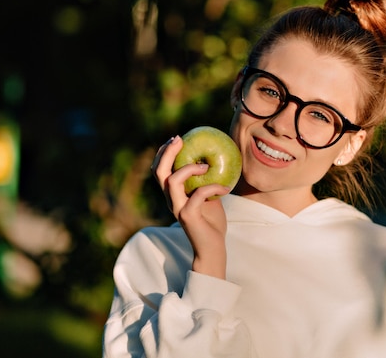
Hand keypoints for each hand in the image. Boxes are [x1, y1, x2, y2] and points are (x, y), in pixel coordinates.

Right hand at [151, 136, 230, 278]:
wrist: (213, 247)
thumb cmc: (212, 221)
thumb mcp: (209, 195)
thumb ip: (206, 180)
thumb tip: (216, 158)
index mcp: (173, 194)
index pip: (160, 170)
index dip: (163, 152)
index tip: (177, 138)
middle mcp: (171, 200)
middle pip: (159, 172)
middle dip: (167, 152)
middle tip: (180, 139)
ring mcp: (177, 208)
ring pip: (172, 181)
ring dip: (189, 168)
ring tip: (205, 166)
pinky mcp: (188, 216)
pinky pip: (198, 195)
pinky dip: (213, 187)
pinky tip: (226, 188)